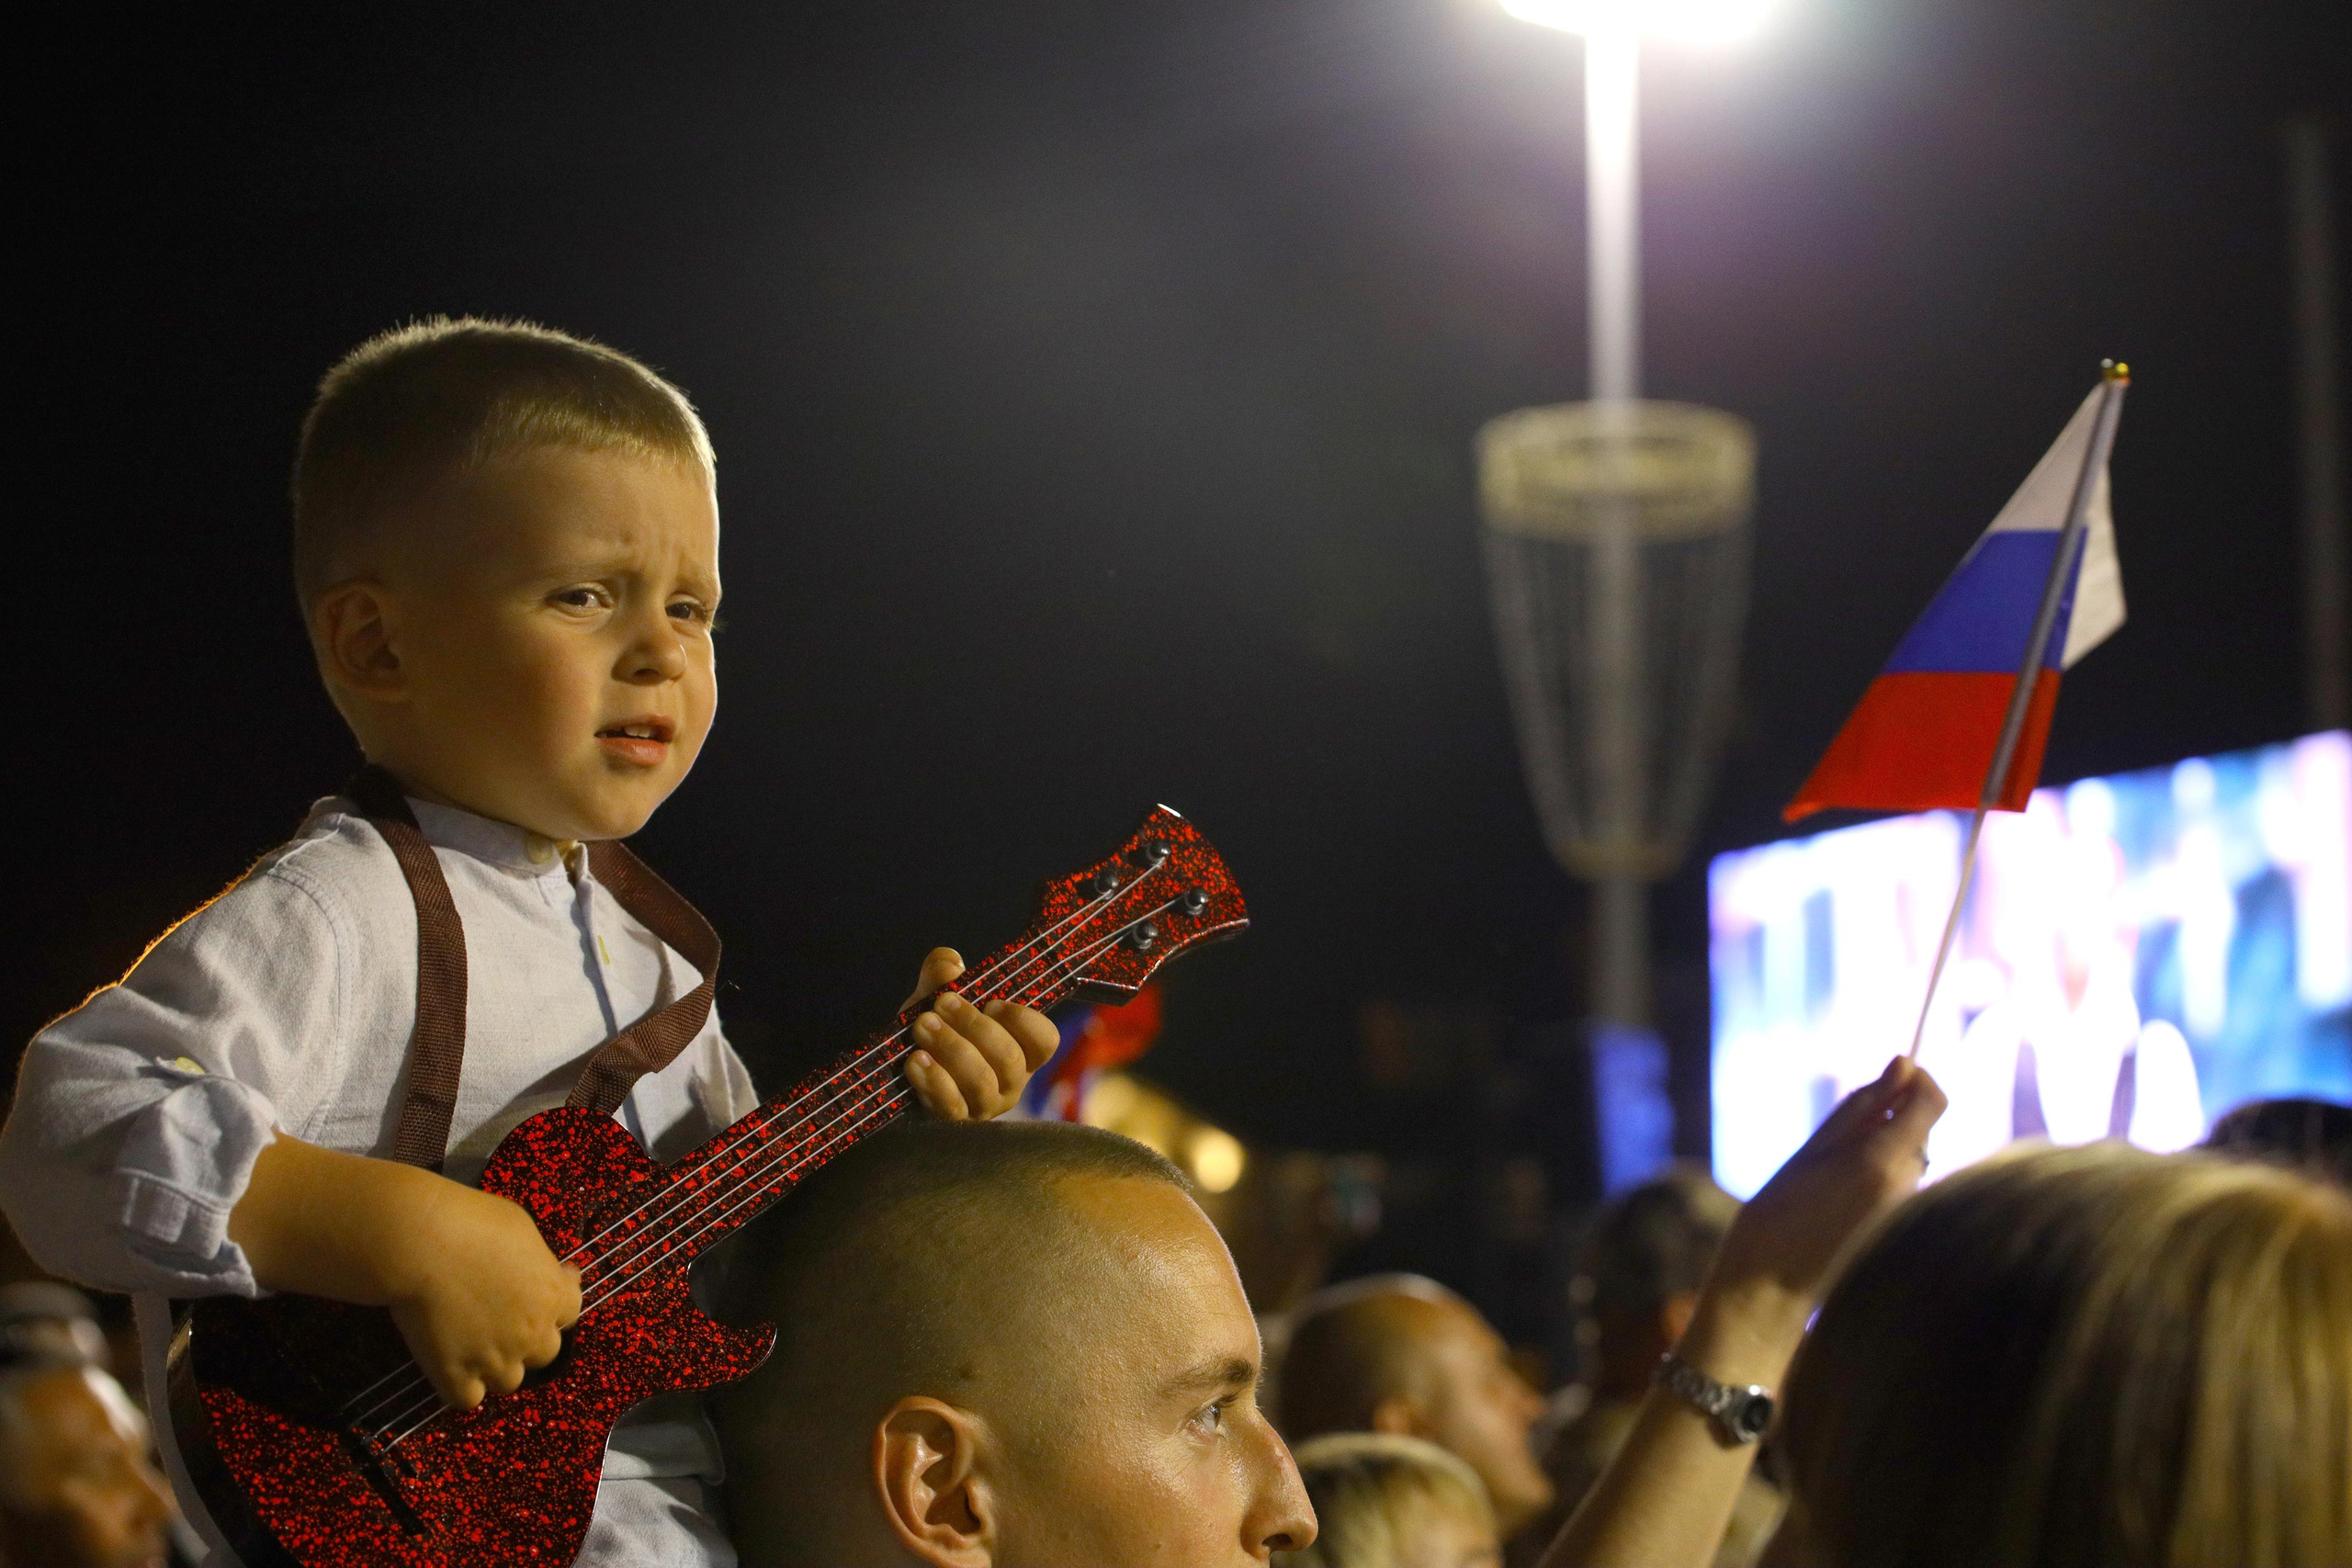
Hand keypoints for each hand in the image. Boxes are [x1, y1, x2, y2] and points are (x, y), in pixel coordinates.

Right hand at [229, 1137, 581, 1409]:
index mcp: (554, 1296)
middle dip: (528, 1337)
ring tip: (475, 1344)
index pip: (571, 1312)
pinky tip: (450, 1365)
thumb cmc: (473, 1223)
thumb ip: (538, 1262)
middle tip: (501, 1320)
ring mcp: (495, 1360)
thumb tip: (546, 1271)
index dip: (553, 1303)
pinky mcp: (455, 1376)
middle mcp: (532, 1334)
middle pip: (544, 1351)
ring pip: (509, 1380)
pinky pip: (467, 1398)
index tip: (537, 1290)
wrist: (421, 1244)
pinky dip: (461, 1386)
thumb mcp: (523, 1229)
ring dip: (497, 1366)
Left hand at [899, 947, 1060, 1119]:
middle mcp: (1010, 1082)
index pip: (1045, 1040)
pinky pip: (952, 1106)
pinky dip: (934, 1080)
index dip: (1024, 1021)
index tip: (992, 1002)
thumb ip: (941, 974)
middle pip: (1009, 1059)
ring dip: (952, 1048)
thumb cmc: (931, 1032)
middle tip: (942, 1003)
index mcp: (1018, 1049)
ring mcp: (984, 1106)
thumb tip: (950, 965)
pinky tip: (915, 1059)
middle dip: (975, 1026)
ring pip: (982, 1081)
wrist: (893, 1072)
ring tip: (922, 1025)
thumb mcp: (935, 999)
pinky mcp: (954, 1122)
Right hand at [1694, 1056, 1948, 1363]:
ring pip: (1909, 1157)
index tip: (1892, 1073)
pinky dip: (1877, 1177)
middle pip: (1919, 1128)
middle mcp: (1908, 1186)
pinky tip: (1839, 1200)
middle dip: (1889, 1118)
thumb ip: (1861, 1107)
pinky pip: (1900, 1185)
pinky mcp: (1900, 1228)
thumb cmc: (1779, 1214)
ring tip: (1829, 1174)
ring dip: (1881, 1149)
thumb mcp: (1812, 1149)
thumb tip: (1903, 1064)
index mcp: (1884, 1160)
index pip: (1933, 1100)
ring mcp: (1907, 1210)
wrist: (1771, 1287)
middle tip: (1835, 1135)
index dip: (1918, 1080)